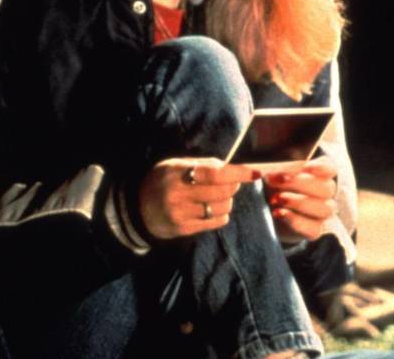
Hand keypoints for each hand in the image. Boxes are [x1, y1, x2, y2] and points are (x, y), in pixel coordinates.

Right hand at [138, 157, 259, 240]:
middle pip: (223, 192)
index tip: (256, 173)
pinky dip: (221, 215)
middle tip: (231, 184)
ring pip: (222, 208)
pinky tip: (212, 210)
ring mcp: (180, 214)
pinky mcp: (183, 229)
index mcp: (177, 173)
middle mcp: (178, 194)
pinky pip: (216, 222)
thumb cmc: (163, 181)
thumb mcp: (177, 165)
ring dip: (227, 201)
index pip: (216, 173)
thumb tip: (232, 167)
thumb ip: (203, 164)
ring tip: (217, 197)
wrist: (137, 208)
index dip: (239, 173)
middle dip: (234, 187)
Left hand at [263, 158, 337, 242]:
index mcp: (321, 174)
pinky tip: (278, 214)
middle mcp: (327, 193)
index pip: (330, 169)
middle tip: (276, 180)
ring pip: (325, 209)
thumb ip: (274, 170)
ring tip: (276, 199)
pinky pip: (313, 228)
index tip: (305, 166)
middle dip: (300, 184)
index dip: (320, 168)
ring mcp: (323, 213)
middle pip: (326, 189)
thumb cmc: (274, 185)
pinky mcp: (315, 230)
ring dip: (299, 202)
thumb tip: (260, 170)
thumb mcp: (273, 174)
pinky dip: (295, 221)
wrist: (270, 211)